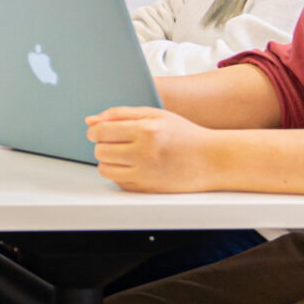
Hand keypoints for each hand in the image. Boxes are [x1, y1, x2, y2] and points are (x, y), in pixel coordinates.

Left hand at [86, 104, 221, 192]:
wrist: (212, 161)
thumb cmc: (185, 135)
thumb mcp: (156, 115)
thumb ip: (120, 114)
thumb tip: (91, 121)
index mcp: (146, 130)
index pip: (101, 132)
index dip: (96, 131)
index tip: (99, 131)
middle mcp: (144, 154)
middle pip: (100, 151)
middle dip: (103, 145)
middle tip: (116, 142)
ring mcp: (145, 175)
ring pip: (105, 169)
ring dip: (109, 161)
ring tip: (124, 154)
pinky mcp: (146, 190)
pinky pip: (118, 182)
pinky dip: (120, 173)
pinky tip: (135, 165)